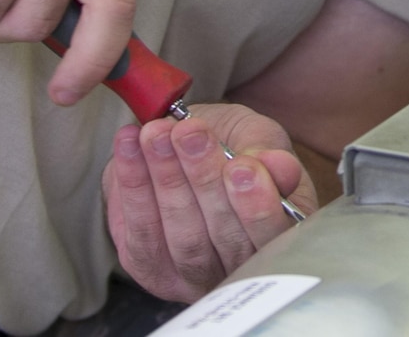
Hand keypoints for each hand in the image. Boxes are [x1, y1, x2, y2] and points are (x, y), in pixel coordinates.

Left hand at [104, 102, 317, 300]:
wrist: (190, 145)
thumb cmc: (235, 145)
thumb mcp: (260, 137)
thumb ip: (269, 153)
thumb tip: (279, 167)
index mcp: (278, 238)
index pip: (272, 235)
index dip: (256, 206)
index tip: (241, 166)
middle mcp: (238, 268)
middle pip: (223, 237)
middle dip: (202, 179)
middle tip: (189, 134)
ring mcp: (193, 275)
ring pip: (181, 237)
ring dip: (165, 180)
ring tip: (155, 134)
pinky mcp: (150, 268)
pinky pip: (141, 234)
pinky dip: (132, 185)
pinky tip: (129, 144)